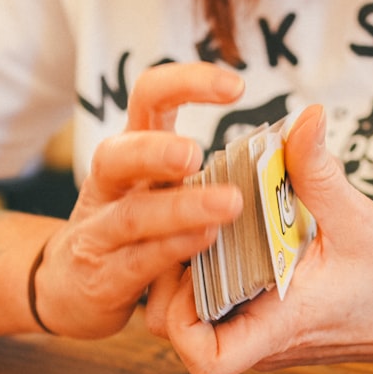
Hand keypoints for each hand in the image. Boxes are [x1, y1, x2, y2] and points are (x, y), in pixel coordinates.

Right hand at [33, 62, 245, 337]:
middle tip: (195, 153)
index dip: (186, 83)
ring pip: (133, 215)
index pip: (149, 99)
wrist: (71, 290)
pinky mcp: (103, 280)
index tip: (238, 86)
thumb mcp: (168, 188)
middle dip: (155, 151)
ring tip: (228, 204)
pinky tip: (205, 242)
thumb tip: (301, 131)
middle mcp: (111, 186)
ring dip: (179, 208)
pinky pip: (137, 262)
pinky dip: (172, 251)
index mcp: (133, 152)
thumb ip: (220, 164)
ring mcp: (100, 233)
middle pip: (117, 155)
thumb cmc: (138, 231)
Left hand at [153, 105, 372, 373]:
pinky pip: (216, 310)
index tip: (191, 265)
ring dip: (184, 274)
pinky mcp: (265, 326)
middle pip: (178, 333)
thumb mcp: (360, 220)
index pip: (207, 361)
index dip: (181, 321)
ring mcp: (261, 338)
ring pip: (192, 321)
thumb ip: (320, 171)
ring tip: (198, 222)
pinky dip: (208, 275)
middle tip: (184, 224)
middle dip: (168, 279)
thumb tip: (305, 116)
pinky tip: (222, 232)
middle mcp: (262, 341)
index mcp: (280, 326)